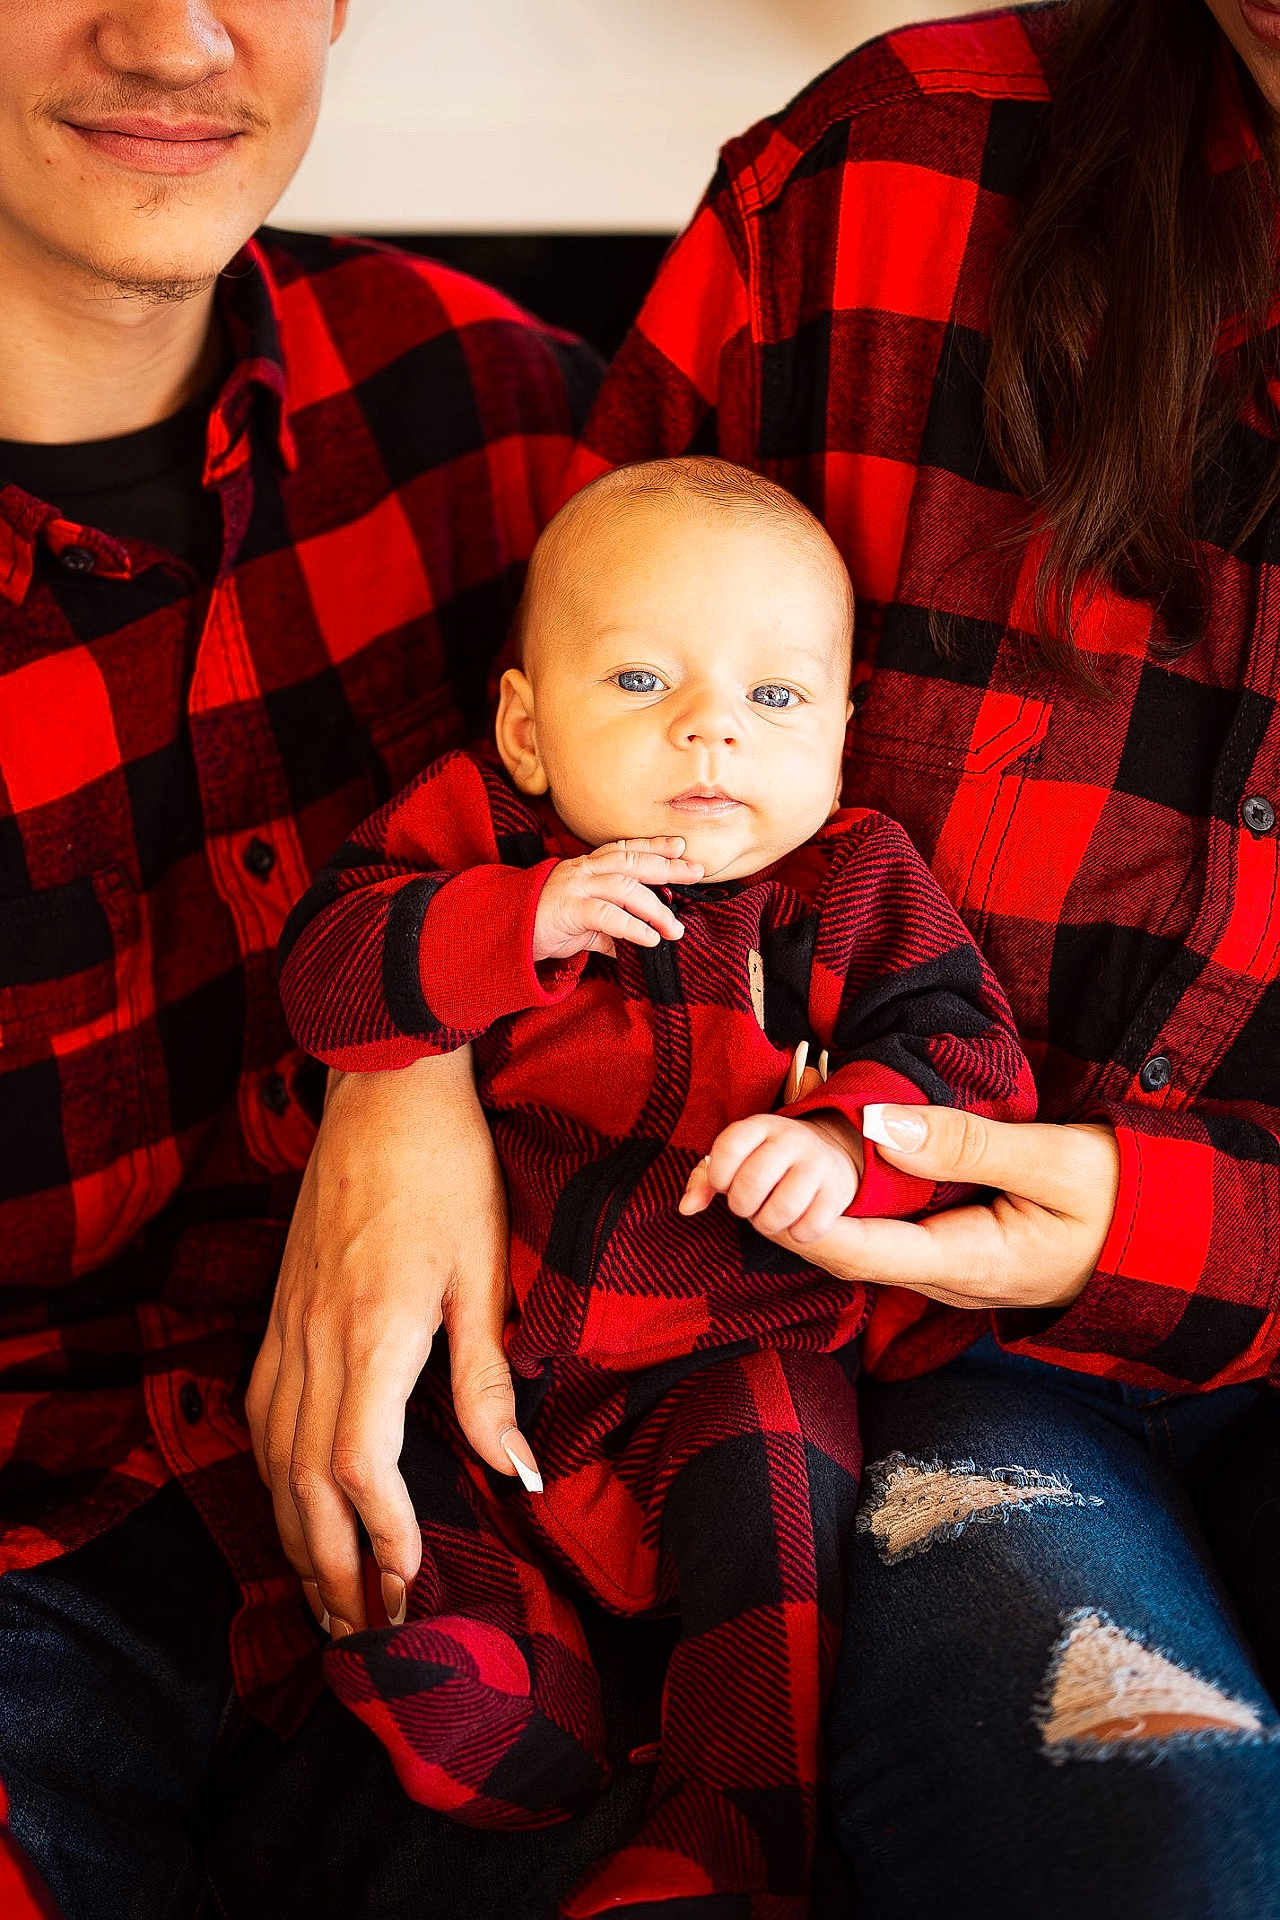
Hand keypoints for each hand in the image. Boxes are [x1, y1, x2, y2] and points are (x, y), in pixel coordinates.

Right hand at [245, 1048, 536, 1639]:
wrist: (384, 1088)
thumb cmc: (450, 1171)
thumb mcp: (485, 1272)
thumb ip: (488, 1380)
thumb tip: (520, 1472)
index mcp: (373, 1335)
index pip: (360, 1470)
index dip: (383, 1540)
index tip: (410, 1584)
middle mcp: (315, 1341)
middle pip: (305, 1482)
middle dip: (332, 1565)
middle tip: (363, 1628)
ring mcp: (287, 1324)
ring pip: (271, 1454)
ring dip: (294, 1530)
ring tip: (323, 1591)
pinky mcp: (279, 1308)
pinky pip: (260, 1410)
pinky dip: (272, 1472)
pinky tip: (291, 1498)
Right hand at [533, 837, 703, 960]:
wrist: (505, 933)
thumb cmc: (544, 926)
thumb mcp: (583, 927)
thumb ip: (609, 932)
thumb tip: (631, 946)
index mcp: (587, 868)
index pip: (626, 850)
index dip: (654, 846)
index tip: (680, 846)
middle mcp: (584, 871)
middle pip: (632, 862)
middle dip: (666, 866)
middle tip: (695, 872)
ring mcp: (576, 887)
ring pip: (625, 887)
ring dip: (655, 908)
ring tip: (674, 929)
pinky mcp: (569, 909)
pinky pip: (607, 915)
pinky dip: (632, 927)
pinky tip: (649, 939)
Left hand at [679, 1111, 863, 1242]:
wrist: (826, 1156)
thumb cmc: (766, 1162)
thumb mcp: (736, 1158)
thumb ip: (704, 1180)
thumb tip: (686, 1208)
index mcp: (760, 1126)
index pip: (728, 1147)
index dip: (718, 1176)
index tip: (724, 1183)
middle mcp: (791, 1139)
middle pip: (752, 1182)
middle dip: (741, 1205)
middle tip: (747, 1205)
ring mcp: (818, 1163)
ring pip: (782, 1208)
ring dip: (767, 1224)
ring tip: (769, 1215)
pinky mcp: (836, 1192)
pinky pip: (809, 1227)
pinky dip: (796, 1234)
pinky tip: (795, 1222)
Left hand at [747, 1102, 1118, 1309]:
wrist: (1169, 1241)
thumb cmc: (1120, 1198)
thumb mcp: (1050, 1159)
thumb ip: (965, 1143)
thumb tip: (880, 1124)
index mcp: (967, 1264)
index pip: (856, 1251)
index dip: (796, 1221)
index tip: (755, 1181)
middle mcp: (949, 1281)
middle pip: (846, 1254)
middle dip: (788, 1215)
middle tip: (736, 1169)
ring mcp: (953, 1275)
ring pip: (864, 1248)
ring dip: (813, 1211)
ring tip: (765, 1165)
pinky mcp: (958, 1257)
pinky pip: (889, 1239)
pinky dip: (850, 1208)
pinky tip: (827, 1174)